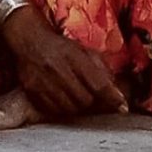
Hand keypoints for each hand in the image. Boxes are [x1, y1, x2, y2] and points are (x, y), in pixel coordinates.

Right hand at [0, 9, 127, 117]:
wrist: (29, 41)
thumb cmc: (61, 47)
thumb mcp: (84, 51)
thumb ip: (102, 69)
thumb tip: (117, 92)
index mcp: (74, 57)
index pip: (98, 84)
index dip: (112, 98)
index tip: (122, 107)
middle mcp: (58, 70)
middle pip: (85, 100)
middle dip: (94, 103)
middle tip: (97, 101)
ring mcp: (44, 82)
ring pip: (70, 109)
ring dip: (79, 108)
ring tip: (80, 99)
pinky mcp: (33, 92)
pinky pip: (53, 111)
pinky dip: (63, 110)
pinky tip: (65, 100)